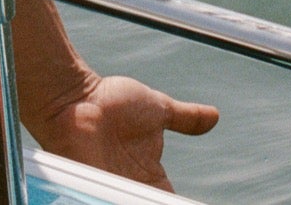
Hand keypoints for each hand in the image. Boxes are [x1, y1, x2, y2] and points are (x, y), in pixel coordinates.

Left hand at [31, 72, 217, 192]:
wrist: (76, 96)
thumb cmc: (112, 101)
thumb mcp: (158, 109)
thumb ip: (186, 117)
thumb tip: (215, 116)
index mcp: (149, 177)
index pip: (169, 202)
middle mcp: (131, 188)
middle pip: (151, 204)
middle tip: (169, 204)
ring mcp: (112, 191)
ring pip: (130, 204)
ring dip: (140, 202)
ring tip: (147, 201)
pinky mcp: (96, 190)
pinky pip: (109, 202)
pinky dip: (116, 202)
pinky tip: (131, 200)